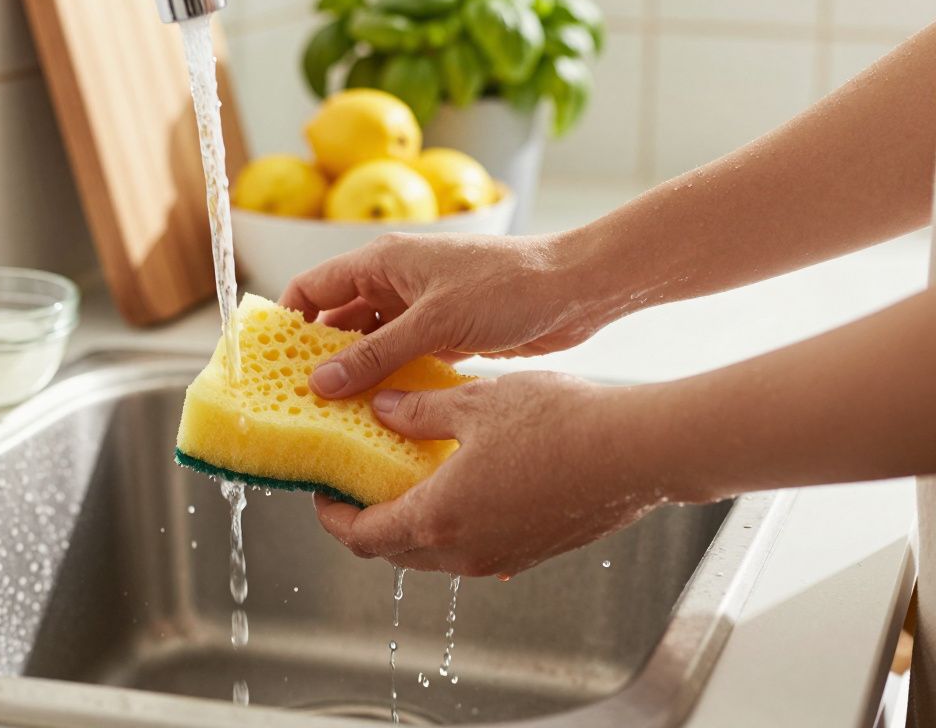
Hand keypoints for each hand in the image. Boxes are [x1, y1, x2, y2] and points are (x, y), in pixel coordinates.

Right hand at [279, 232, 611, 398]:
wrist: (575, 290)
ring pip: (370, 343)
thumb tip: (320, 383)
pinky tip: (377, 413)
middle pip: (338, 319)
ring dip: (355, 374)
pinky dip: (388, 381)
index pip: (314, 286)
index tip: (268, 359)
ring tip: (333, 415)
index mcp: (383, 260)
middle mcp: (396, 281)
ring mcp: (421, 308)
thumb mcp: (433, 323)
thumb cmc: (507, 288)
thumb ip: (375, 354)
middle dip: (318, 356)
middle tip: (297, 399)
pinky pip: (401, 358)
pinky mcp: (445, 332)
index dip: (287, 319)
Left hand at [313, 371, 672, 576]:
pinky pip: (471, 547)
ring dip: (409, 521)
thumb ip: (417, 409)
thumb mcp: (474, 402)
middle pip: (392, 550)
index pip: (361, 536)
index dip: (332, 515)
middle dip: (366, 519)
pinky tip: (459, 480)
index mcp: (438, 518)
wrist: (640, 451)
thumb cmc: (562, 424)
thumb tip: (381, 409)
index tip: (322, 490)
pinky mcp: (529, 552)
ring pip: (432, 552)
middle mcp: (464, 552)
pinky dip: (450, 522)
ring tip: (404, 473)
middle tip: (356, 480)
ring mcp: (500, 558)